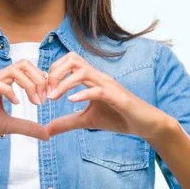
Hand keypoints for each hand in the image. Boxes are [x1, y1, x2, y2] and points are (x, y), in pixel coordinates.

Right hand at [0, 60, 49, 150]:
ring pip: (13, 71)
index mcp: (1, 82)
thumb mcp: (8, 126)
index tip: (48, 97)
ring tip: (35, 102)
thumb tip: (47, 134)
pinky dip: (11, 92)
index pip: (26, 69)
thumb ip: (27, 127)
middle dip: (39, 79)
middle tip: (44, 98)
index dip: (41, 80)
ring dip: (29, 85)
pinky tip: (17, 104)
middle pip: (23, 64)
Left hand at [44, 51, 171, 140]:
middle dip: (55, 72)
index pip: (68, 61)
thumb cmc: (117, 117)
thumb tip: (46, 130)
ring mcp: (108, 85)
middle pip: (72, 58)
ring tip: (54, 97)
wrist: (145, 124)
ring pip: (82, 71)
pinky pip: (97, 90)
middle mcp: (98, 77)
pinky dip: (82, 94)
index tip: (44, 90)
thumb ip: (67, 122)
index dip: (52, 72)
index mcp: (91, 78)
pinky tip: (71, 102)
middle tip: (47, 91)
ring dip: (64, 83)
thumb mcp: (87, 120)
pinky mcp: (117, 97)